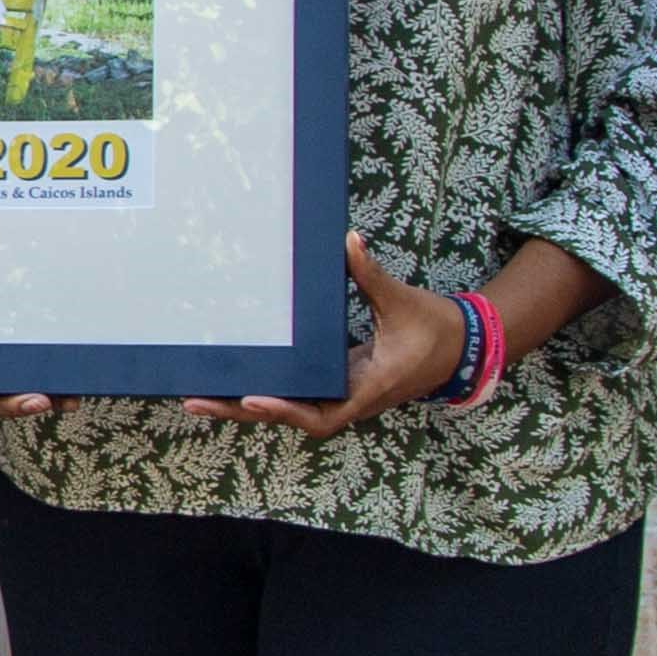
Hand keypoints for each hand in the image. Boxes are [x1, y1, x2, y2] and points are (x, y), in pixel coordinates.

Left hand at [184, 232, 468, 437]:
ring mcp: (342, 393)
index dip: (287, 410)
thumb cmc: (435, 328)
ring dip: (246, 404)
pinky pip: (297, 392)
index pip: (321, 414)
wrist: (460, 346)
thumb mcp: (403, 301)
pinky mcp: (337, 382)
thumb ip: (372, 275)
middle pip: (290, 415)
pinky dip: (267, 389)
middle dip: (243, 411)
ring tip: (200, 395)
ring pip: (289, 407)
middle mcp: (350, 399)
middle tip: (196, 400)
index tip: (254, 398)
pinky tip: (233, 380)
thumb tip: (349, 240)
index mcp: (369, 388)